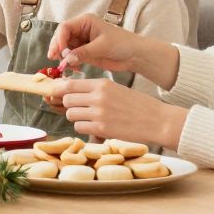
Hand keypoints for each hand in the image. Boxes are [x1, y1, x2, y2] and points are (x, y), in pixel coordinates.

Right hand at [49, 15, 181, 89]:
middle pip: (61, 37)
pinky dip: (69, 63)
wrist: (134, 55)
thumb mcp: (102, 46)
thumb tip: (67, 59)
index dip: (59, 38)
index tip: (59, 51)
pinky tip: (73, 68)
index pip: (65, 27)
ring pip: (65, 48)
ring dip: (63, 57)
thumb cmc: (122, 44)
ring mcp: (82, 42)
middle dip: (57, 48)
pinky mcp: (84, 53)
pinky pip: (71, 57)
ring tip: (65, 66)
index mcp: (85, 21)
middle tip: (53, 58)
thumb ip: (83, 52)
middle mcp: (81, 30)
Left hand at [58, 77, 187, 151]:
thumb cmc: (138, 105)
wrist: (157, 120)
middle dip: (69, 105)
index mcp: (102, 84)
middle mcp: (98, 97)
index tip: (56, 94)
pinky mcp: (102, 129)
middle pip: (67, 99)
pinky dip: (84, 128)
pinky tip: (96, 127)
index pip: (70, 84)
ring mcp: (99, 114)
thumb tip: (71, 91)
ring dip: (77, 117)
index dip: (60, 90)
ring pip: (71, 114)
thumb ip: (95, 90)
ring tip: (90, 118)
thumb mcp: (116, 89)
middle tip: (79, 108)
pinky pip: (79, 128)